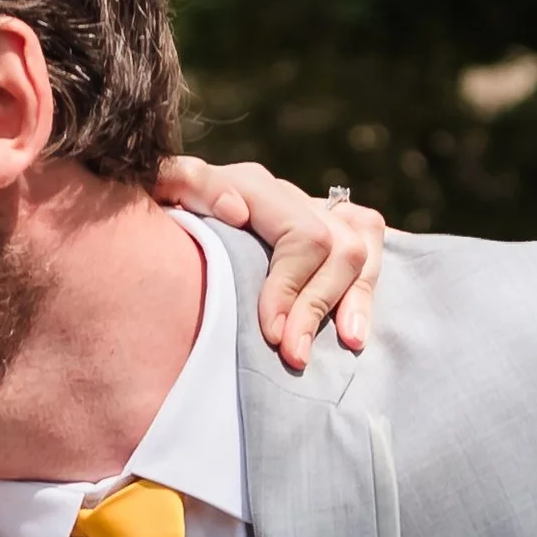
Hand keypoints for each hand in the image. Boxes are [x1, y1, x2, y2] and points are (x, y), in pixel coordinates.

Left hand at [154, 155, 384, 370]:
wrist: (179, 226)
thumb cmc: (165, 223)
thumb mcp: (164, 195)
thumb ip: (181, 183)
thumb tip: (229, 207)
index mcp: (251, 185)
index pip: (298, 234)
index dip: (289, 284)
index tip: (270, 331)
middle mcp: (290, 196)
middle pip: (331, 245)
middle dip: (312, 305)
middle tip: (290, 354)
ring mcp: (320, 212)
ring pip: (356, 252)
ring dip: (347, 304)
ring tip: (336, 346)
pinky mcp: (342, 233)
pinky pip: (372, 257)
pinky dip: (364, 299)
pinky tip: (353, 337)